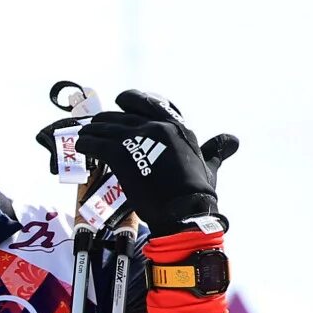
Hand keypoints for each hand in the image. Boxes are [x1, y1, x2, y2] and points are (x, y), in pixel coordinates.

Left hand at [36, 90, 238, 234]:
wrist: (184, 211)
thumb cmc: (197, 193)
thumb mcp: (210, 164)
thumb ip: (216, 149)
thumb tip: (232, 140)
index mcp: (176, 126)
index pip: (146, 101)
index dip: (129, 101)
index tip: (120, 104)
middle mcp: (157, 126)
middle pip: (118, 114)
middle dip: (103, 121)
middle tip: (95, 130)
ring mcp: (138, 137)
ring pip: (102, 126)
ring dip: (90, 132)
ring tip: (83, 140)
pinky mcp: (120, 153)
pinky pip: (93, 142)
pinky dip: (84, 144)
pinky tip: (80, 149)